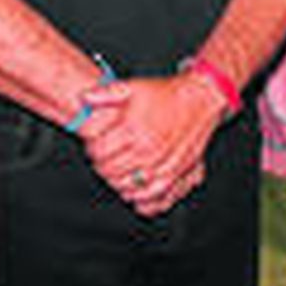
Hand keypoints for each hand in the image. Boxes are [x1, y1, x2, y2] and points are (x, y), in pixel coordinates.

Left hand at [79, 74, 228, 216]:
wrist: (200, 99)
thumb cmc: (166, 94)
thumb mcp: (133, 86)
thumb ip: (107, 93)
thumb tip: (86, 98)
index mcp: (134, 131)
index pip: (100, 153)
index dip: (92, 150)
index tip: (94, 146)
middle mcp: (148, 151)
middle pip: (112, 173)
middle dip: (103, 168)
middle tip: (104, 161)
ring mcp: (164, 165)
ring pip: (132, 188)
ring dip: (119, 185)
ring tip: (117, 175)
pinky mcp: (178, 173)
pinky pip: (157, 196)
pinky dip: (144, 199)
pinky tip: (136, 192)